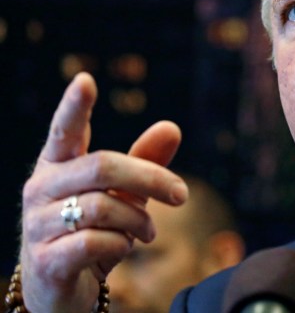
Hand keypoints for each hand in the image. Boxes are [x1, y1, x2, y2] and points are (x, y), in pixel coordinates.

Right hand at [18, 73, 188, 311]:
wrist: (62, 291)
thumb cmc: (93, 231)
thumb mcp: (123, 195)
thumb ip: (144, 162)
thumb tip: (172, 127)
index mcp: (57, 166)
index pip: (65, 131)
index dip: (74, 106)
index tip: (85, 80)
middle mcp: (41, 189)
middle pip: (103, 167)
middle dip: (151, 179)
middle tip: (181, 195)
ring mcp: (37, 225)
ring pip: (104, 207)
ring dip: (138, 221)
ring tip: (146, 232)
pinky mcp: (46, 260)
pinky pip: (96, 241)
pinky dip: (121, 245)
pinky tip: (121, 249)